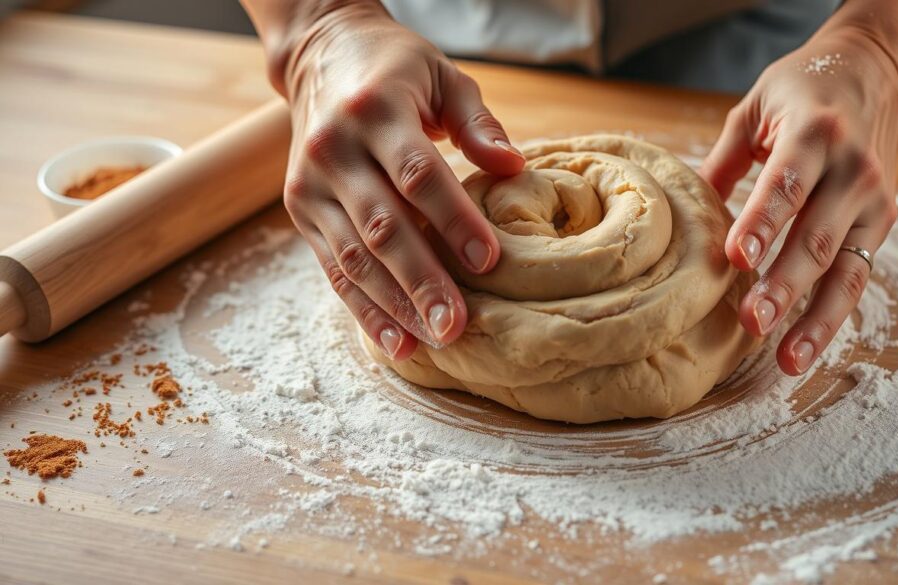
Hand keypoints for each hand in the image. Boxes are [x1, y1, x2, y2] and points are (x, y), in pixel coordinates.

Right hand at [273, 3, 524, 359]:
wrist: (320, 57)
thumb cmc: (396, 71)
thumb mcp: (443, 76)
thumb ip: (478, 122)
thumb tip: (514, 168)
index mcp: (375, 110)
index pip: (418, 174)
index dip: (453, 220)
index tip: (489, 261)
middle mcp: (334, 149)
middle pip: (382, 226)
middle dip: (422, 281)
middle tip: (457, 325)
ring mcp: (311, 184)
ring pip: (354, 257)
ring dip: (395, 305)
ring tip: (435, 341)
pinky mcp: (302, 212)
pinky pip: (334, 269)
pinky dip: (365, 309)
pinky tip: (398, 342)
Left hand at [700, 27, 897, 374]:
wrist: (875, 69)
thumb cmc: (802, 89)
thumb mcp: (756, 107)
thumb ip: (723, 162)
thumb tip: (683, 215)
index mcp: (814, 132)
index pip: (786, 184)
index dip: (762, 223)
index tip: (736, 259)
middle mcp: (853, 168)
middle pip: (817, 235)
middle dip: (784, 284)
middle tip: (751, 321)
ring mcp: (873, 199)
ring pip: (846, 269)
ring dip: (815, 318)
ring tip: (786, 359)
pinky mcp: (882, 223)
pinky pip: (858, 277)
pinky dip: (831, 315)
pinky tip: (803, 347)